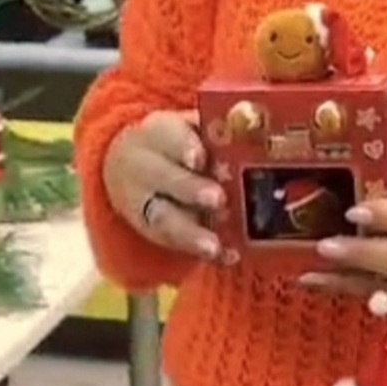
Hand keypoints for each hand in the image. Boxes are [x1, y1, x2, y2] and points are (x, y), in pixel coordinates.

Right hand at [102, 110, 225, 260]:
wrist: (130, 167)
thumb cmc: (178, 145)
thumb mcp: (190, 128)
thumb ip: (216, 133)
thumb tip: (256, 135)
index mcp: (157, 134)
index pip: (168, 136)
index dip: (183, 146)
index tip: (199, 157)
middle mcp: (144, 169)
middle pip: (162, 178)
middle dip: (190, 189)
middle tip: (218, 198)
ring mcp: (144, 204)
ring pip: (162, 219)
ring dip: (190, 234)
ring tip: (214, 246)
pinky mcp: (153, 232)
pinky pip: (174, 246)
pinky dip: (200, 254)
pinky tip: (225, 257)